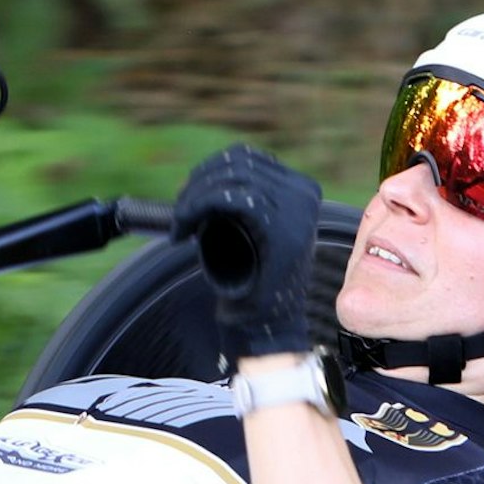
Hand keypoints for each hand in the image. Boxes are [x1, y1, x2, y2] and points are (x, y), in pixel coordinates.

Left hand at [172, 145, 323, 360]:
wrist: (268, 326)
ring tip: (180, 224)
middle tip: (179, 214)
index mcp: (302, 190)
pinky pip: (229, 199)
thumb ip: (242, 199)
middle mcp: (304, 193)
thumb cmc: (255, 284)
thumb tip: (204, 173)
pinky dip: (197, 209)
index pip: (248, 158)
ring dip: (193, 198)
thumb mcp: (251, 230)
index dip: (209, 171)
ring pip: (231, 178)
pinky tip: (183, 229)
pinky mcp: (281, 228)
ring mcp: (297, 209)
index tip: (187, 198)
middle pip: (238, 162)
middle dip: (198, 183)